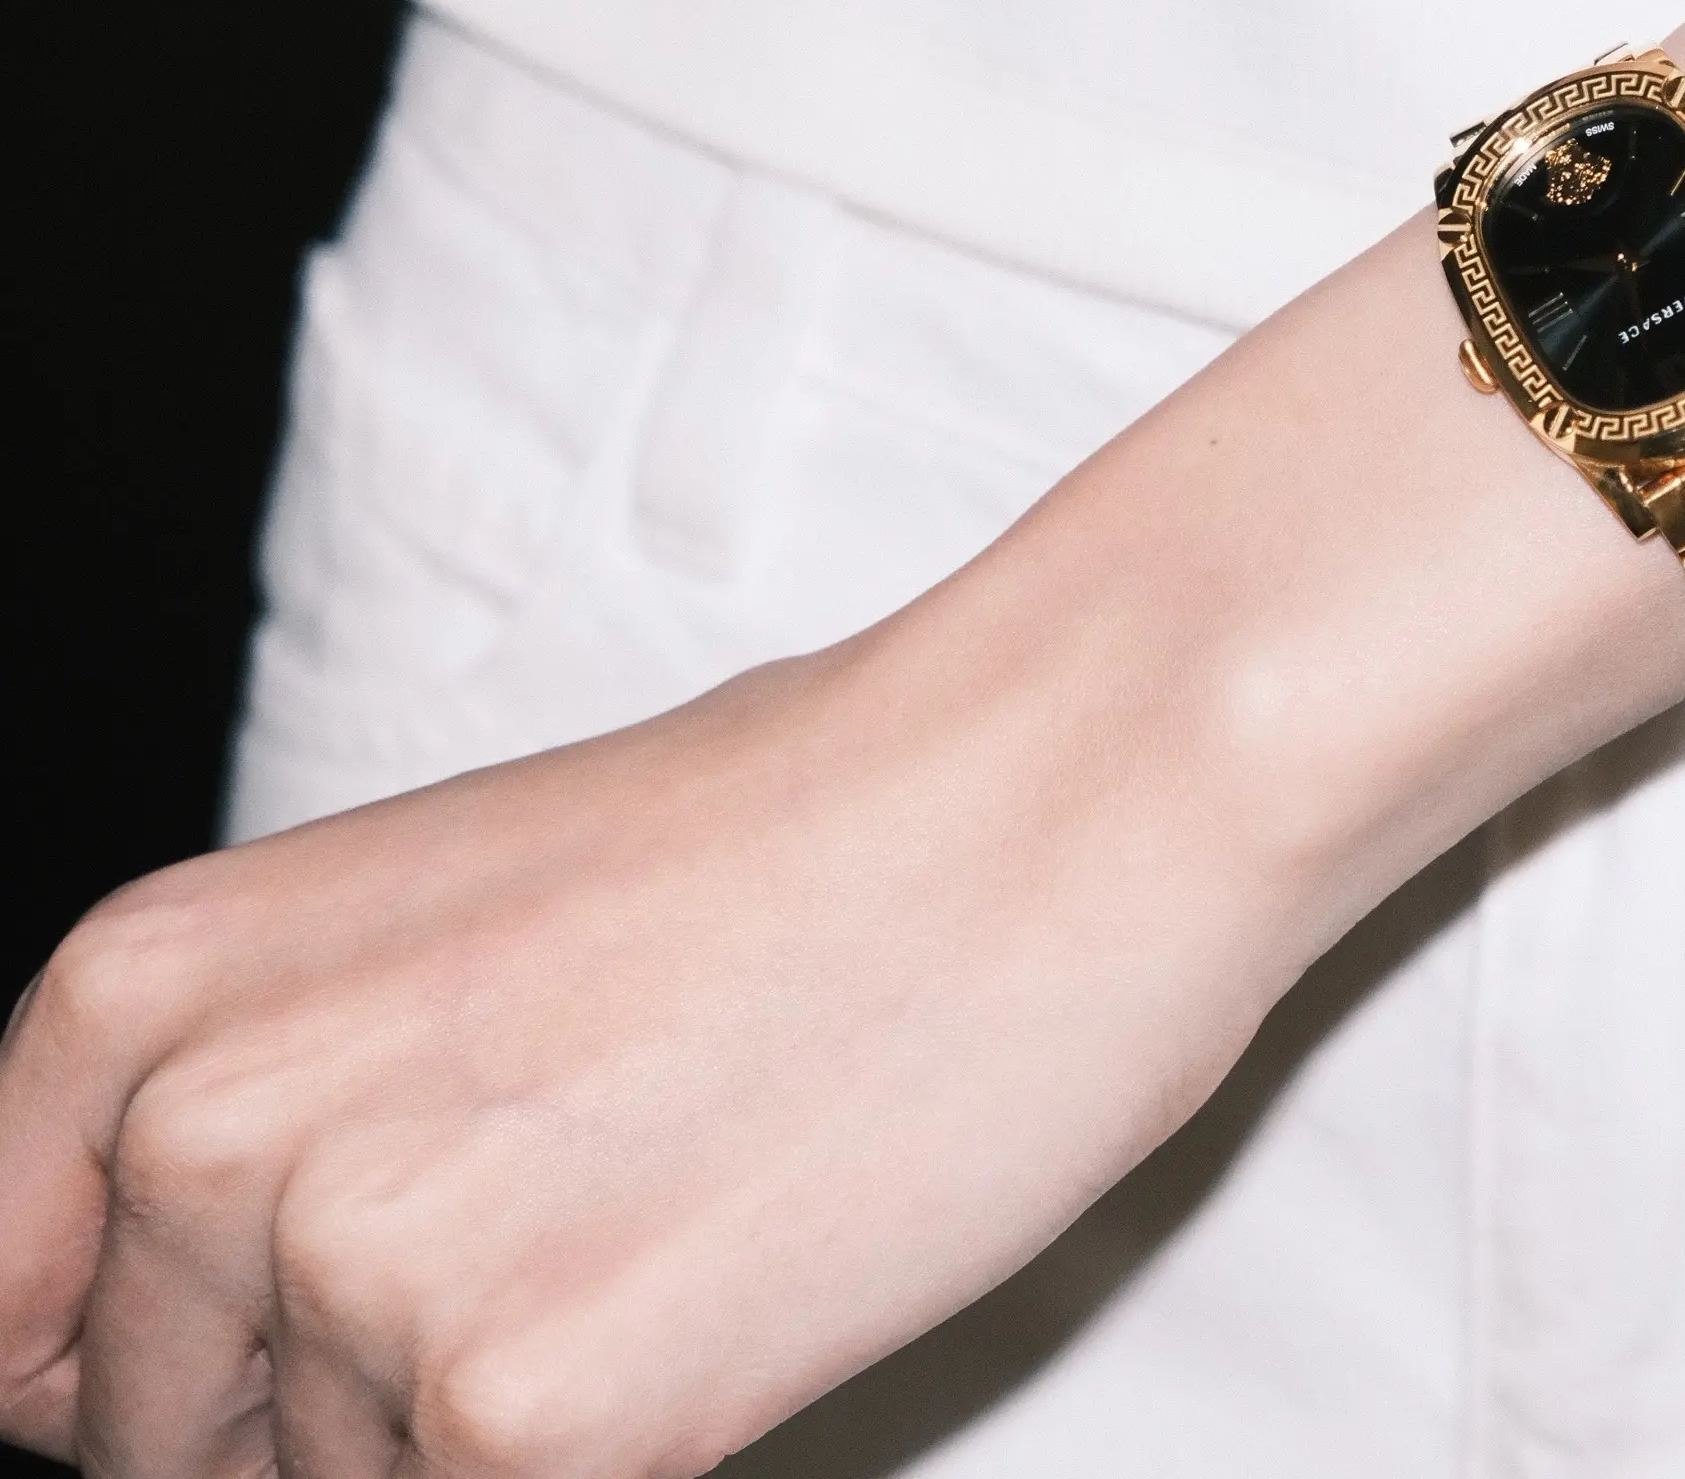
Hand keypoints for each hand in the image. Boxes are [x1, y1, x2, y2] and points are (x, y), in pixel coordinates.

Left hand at [0, 607, 1317, 1475]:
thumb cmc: (819, 830)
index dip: (160, 1375)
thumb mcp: (445, 922)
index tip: (294, 1374)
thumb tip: (214, 1336)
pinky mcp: (522, 1415)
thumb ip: (277, 1109)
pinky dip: (632, 1456)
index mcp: (143, 992)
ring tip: (685, 1225)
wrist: (1070, 782)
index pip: (6, 1324)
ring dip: (501, 1423)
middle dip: (343, 1406)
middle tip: (581, 1235)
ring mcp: (349, 1278)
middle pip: (166, 1450)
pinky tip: (735, 1301)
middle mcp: (195, 1134)